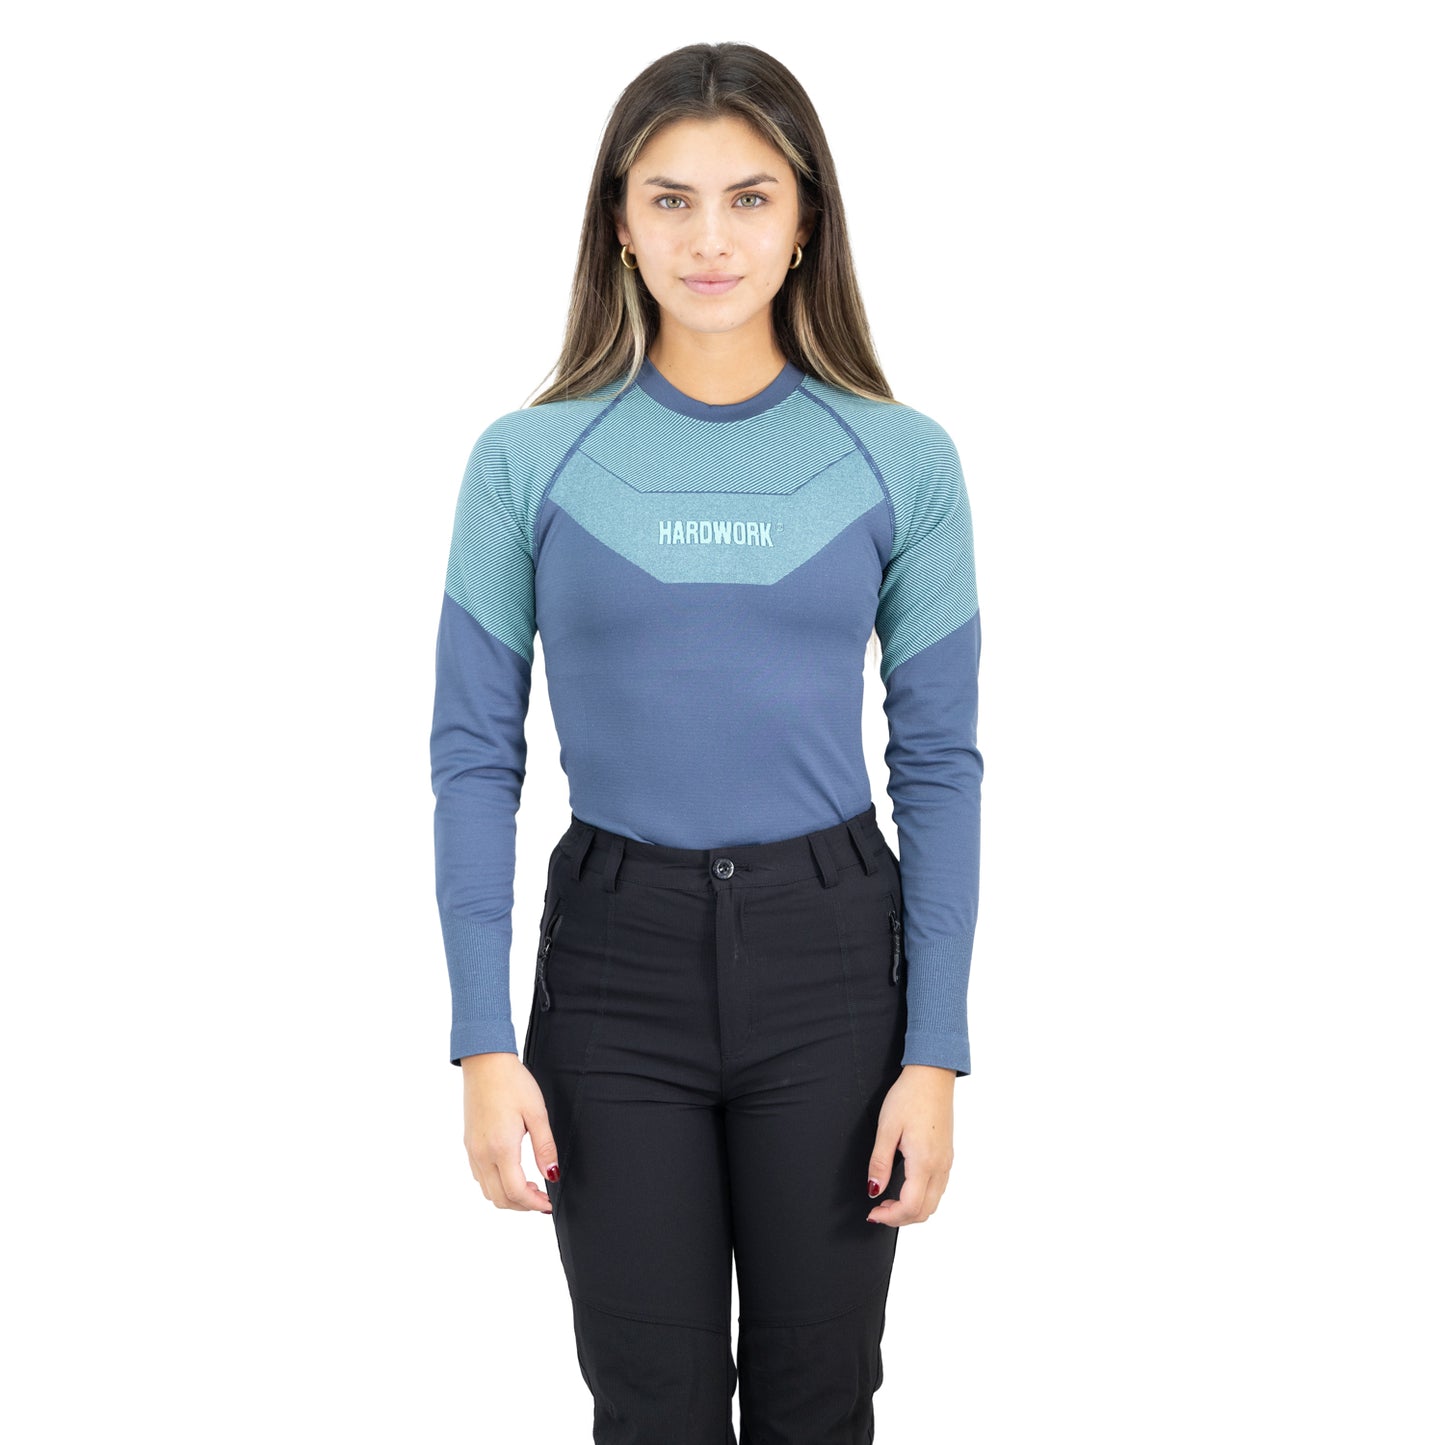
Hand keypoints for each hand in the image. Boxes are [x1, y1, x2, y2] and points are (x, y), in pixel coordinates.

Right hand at [460, 1052, 557, 1212]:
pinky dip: (496, 1185)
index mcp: (501, 1148)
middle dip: (523, 1206)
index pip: (516, 1192)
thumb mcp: (537, 1113)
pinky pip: (480, 1177)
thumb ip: (545, 1147)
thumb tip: (552, 1175)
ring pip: (487, 1191)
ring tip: (530, 1187)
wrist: (485, 1063)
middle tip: (542, 1198)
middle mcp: (482, 1154)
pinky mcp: (468, 1144)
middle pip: (500, 1198)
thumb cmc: (513, 1083)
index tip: (549, 1204)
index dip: (534, 1204)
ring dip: (508, 1197)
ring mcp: (472, 1150)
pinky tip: (511, 1173)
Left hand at [864, 1064, 955, 1225]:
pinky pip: (938, 1189)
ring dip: (911, 1209)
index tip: (872, 1212)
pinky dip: (921, 1198)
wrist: (932, 1075)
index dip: (889, 1217)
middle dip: (900, 1218)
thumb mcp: (886, 1128)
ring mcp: (947, 1162)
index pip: (910, 1207)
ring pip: (934, 1202)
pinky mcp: (947, 1155)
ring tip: (888, 1200)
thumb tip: (874, 1190)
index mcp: (924, 1162)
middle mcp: (940, 1166)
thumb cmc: (909, 1097)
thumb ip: (880, 1163)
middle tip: (878, 1210)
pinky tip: (905, 1187)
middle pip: (925, 1211)